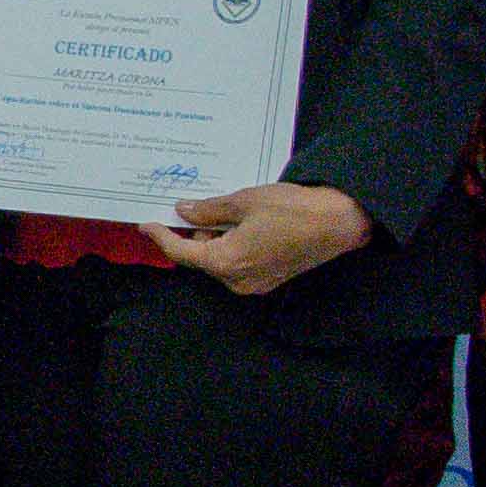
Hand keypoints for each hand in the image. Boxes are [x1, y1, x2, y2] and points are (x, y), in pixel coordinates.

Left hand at [148, 180, 373, 297]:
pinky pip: (239, 265)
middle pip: (202, 258)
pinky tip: (242, 225)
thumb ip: (209, 211)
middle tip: (198, 208)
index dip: (162, 237)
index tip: (146, 224)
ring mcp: (255, 284)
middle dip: (195, 235)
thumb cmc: (292, 209)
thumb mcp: (244, 202)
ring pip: (220, 262)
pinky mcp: (270, 280)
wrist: (339, 223)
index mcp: (226, 263)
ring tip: (228, 212)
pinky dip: (232, 247)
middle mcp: (237, 281)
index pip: (183, 252)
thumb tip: (184, 212)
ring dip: (216, 240)